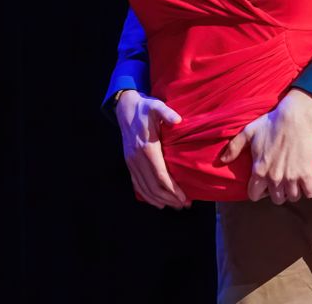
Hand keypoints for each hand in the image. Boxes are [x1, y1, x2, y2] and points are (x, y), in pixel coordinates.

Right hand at [116, 89, 191, 209]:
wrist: (126, 109)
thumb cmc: (146, 108)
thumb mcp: (157, 106)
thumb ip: (167, 113)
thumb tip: (178, 120)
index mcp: (147, 148)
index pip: (161, 176)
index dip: (172, 190)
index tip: (185, 198)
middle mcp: (137, 159)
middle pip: (153, 186)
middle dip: (169, 198)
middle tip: (185, 205)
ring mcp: (131, 163)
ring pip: (144, 189)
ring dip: (159, 200)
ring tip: (175, 205)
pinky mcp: (129, 164)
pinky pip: (137, 185)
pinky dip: (147, 196)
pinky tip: (158, 202)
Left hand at [218, 89, 311, 204]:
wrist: (295, 116)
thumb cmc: (271, 123)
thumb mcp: (248, 132)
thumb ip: (234, 147)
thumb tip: (222, 160)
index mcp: (259, 170)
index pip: (254, 195)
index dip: (259, 191)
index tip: (264, 185)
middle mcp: (274, 178)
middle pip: (276, 199)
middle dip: (278, 192)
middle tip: (281, 181)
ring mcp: (292, 177)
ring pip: (293, 197)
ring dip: (293, 191)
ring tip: (294, 181)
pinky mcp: (307, 173)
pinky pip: (310, 192)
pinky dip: (309, 189)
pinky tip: (307, 181)